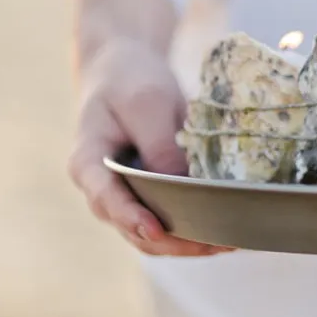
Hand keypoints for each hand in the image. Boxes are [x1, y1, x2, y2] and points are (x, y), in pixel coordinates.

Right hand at [68, 0, 231, 256]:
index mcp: (88, 163)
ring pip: (151, 237)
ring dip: (187, 245)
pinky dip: (193, 232)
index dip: (131, 218)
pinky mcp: (148, 197)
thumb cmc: (132, 82)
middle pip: (131, 229)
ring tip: (228, 244)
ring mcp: (125, 197)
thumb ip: (159, 145)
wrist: (125, 72)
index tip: (157, 230)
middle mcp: (102, 189)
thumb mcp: (147, 103)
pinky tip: (225, 234)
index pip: (107, 199)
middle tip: (214, 243)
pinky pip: (168, 224)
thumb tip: (182, 186)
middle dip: (173, 242)